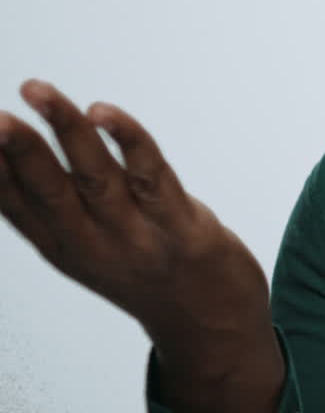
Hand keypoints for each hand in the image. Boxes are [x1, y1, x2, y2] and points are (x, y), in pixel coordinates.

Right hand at [0, 80, 281, 411]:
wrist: (212, 324)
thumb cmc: (149, 271)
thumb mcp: (88, 249)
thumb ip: (54, 210)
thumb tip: (12, 157)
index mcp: (63, 247)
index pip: (15, 205)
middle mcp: (93, 243)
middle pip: (47, 191)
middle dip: (18, 152)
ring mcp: (137, 235)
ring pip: (94, 176)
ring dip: (66, 131)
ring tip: (38, 92)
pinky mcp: (182, 227)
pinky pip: (152, 176)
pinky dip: (129, 140)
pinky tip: (106, 113)